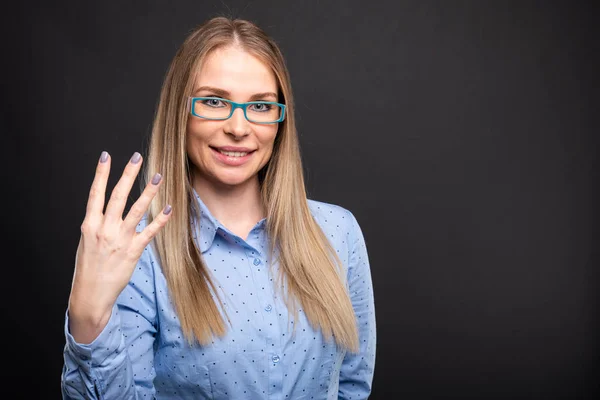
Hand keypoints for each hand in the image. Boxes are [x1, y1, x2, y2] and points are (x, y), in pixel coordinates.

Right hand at [68, 151, 171, 343]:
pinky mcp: (133, 251)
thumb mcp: (86, 243)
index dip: (100, 174)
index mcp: (89, 225)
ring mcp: (119, 239)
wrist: (90, 295)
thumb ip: (97, 225)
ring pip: (136, 210)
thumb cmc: (88, 268)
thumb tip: (107, 211)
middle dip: (128, 174)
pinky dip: (160, 219)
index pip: (95, 194)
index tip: (106, 156)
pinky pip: (149, 231)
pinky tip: (168, 207)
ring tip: (158, 176)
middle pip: (118, 196)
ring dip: (148, 191)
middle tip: (137, 157)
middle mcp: (104, 229)